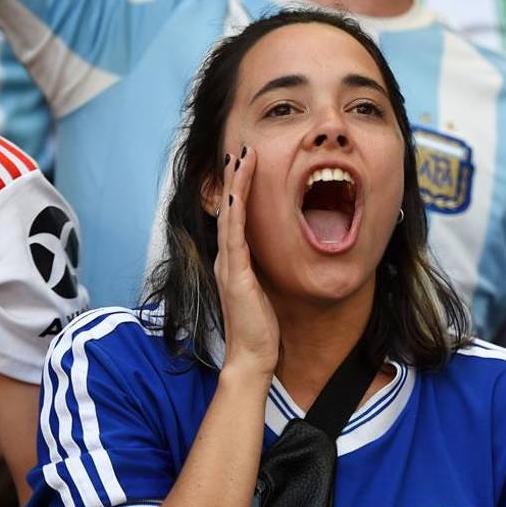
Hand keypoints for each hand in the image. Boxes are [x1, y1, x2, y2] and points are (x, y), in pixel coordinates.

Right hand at [214, 146, 278, 377]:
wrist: (252, 356)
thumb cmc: (260, 327)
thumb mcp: (264, 289)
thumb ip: (264, 270)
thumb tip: (277, 253)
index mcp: (235, 261)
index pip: (236, 216)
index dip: (240, 189)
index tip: (247, 165)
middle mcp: (228, 259)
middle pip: (229, 209)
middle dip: (235, 178)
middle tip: (242, 149)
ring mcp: (229, 265)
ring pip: (230, 216)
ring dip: (235, 186)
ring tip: (240, 159)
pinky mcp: (235, 275)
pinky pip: (234, 237)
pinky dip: (234, 213)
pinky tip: (234, 194)